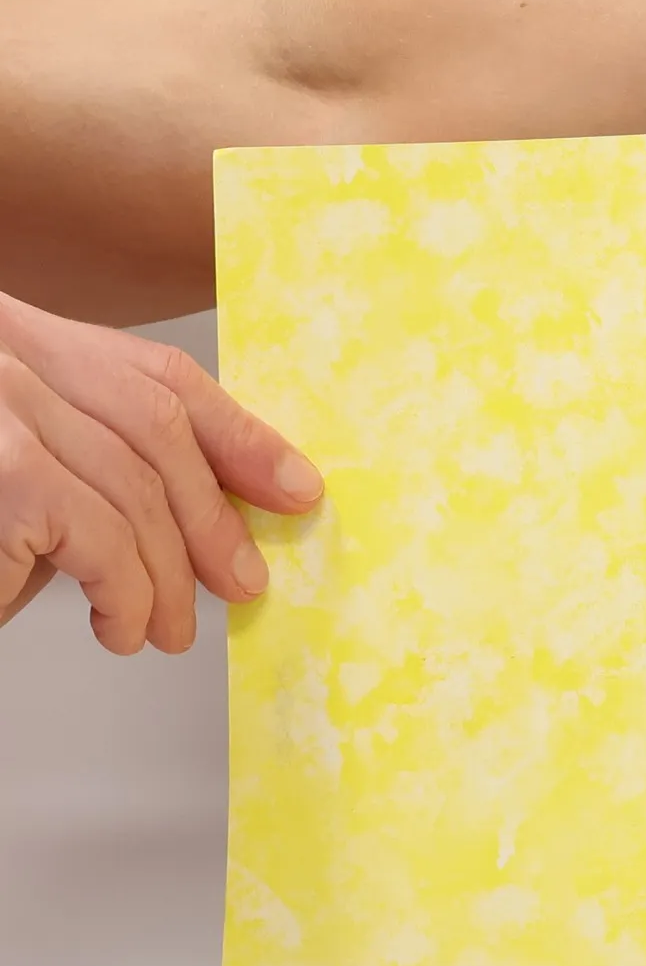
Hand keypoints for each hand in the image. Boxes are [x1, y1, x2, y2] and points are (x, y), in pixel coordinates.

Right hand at [0, 290, 322, 652]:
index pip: (152, 373)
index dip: (237, 434)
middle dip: (212, 516)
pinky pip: (97, 537)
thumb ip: (96, 467)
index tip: (297, 489)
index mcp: (15, 335)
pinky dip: (125, 594)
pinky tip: (119, 629)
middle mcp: (3, 348)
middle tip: (242, 585)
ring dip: (166, 577)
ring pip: (133, 491)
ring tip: (165, 630)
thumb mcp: (22, 473)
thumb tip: (216, 526)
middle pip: (154, 427)